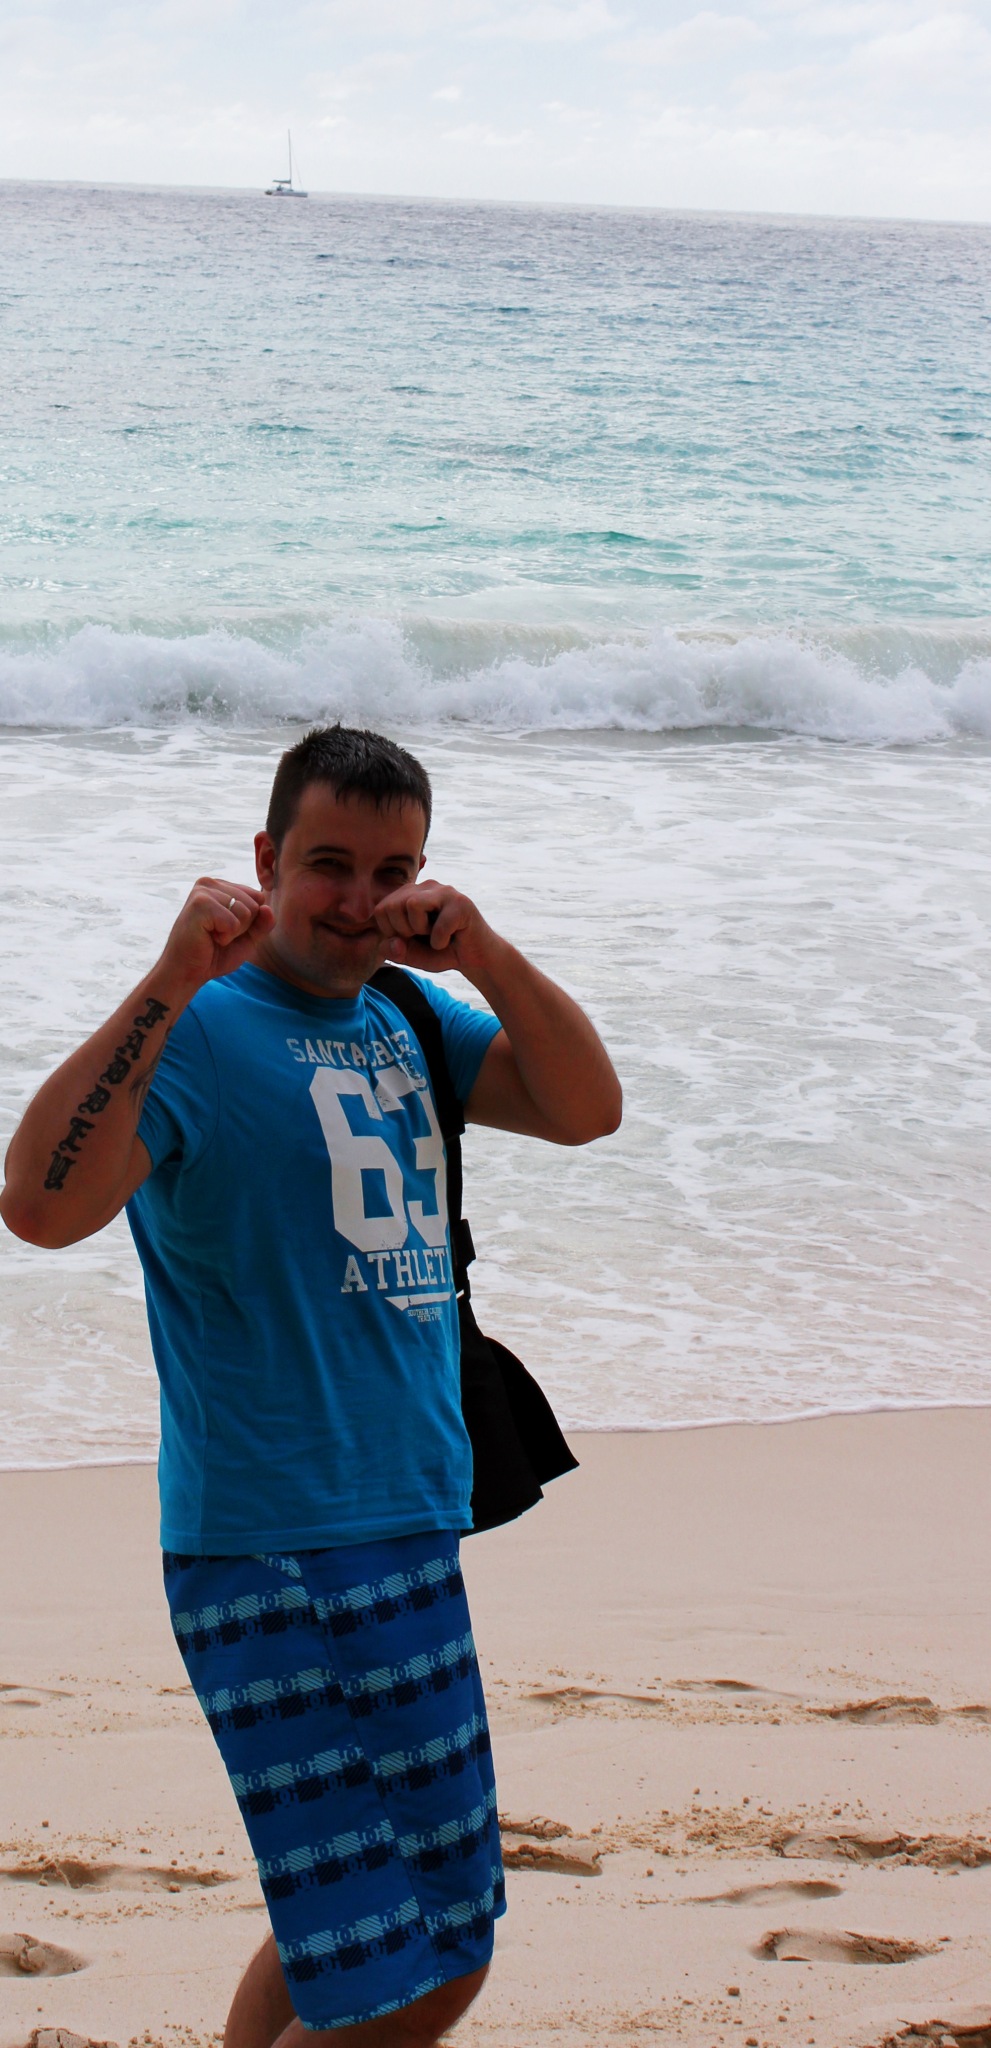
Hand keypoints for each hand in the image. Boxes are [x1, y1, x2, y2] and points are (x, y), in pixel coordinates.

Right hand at [159, 878, 275, 993]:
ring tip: (212, 935)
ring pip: (246, 911)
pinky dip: (225, 936)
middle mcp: (211, 883)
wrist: (187, 972)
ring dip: (233, 932)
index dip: (249, 922)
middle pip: (254, 903)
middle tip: (218, 935)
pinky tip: (208, 937)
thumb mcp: (247, 938)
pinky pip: (233, 922)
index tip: (226, 930)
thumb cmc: (214, 954)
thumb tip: (268, 908)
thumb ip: (262, 923)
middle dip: (242, 927)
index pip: (258, 897)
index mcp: (221, 887)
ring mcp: (203, 891)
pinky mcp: (199, 903)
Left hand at [373, 880, 489, 975]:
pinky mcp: (461, 903)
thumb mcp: (412, 956)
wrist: (476, 957)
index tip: (409, 938)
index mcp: (409, 895)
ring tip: (435, 935)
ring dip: (420, 930)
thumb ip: (396, 951)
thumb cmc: (443, 951)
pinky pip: (438, 926)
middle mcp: (425, 887)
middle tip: (423, 937)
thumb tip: (391, 943)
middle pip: (392, 905)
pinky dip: (441, 942)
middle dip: (403, 931)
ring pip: (412, 904)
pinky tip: (451, 940)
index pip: (381, 909)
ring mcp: (444, 892)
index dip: (389, 932)